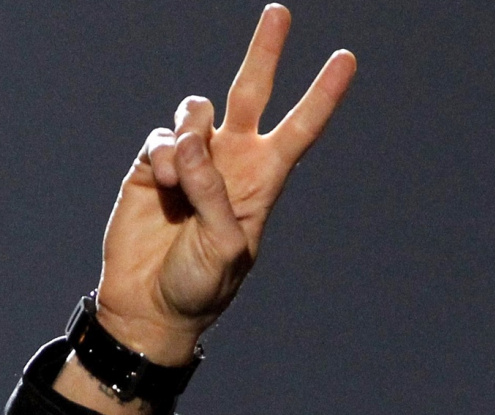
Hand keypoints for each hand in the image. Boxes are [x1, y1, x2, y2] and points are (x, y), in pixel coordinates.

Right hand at [93, 5, 354, 364]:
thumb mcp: (225, 247)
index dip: (322, 95)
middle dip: (265, 52)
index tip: (346, 60)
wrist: (149, 306)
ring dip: (191, 132)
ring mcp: (191, 160)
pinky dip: (164, 155)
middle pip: (251, 93)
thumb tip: (191, 143)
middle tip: (279, 13)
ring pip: (197, 110)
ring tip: (182, 178)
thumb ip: (214, 192)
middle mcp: (230, 161)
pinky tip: (165, 184)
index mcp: (262, 181)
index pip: (299, 129)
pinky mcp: (153, 165)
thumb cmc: (200, 286)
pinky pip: (162, 137)